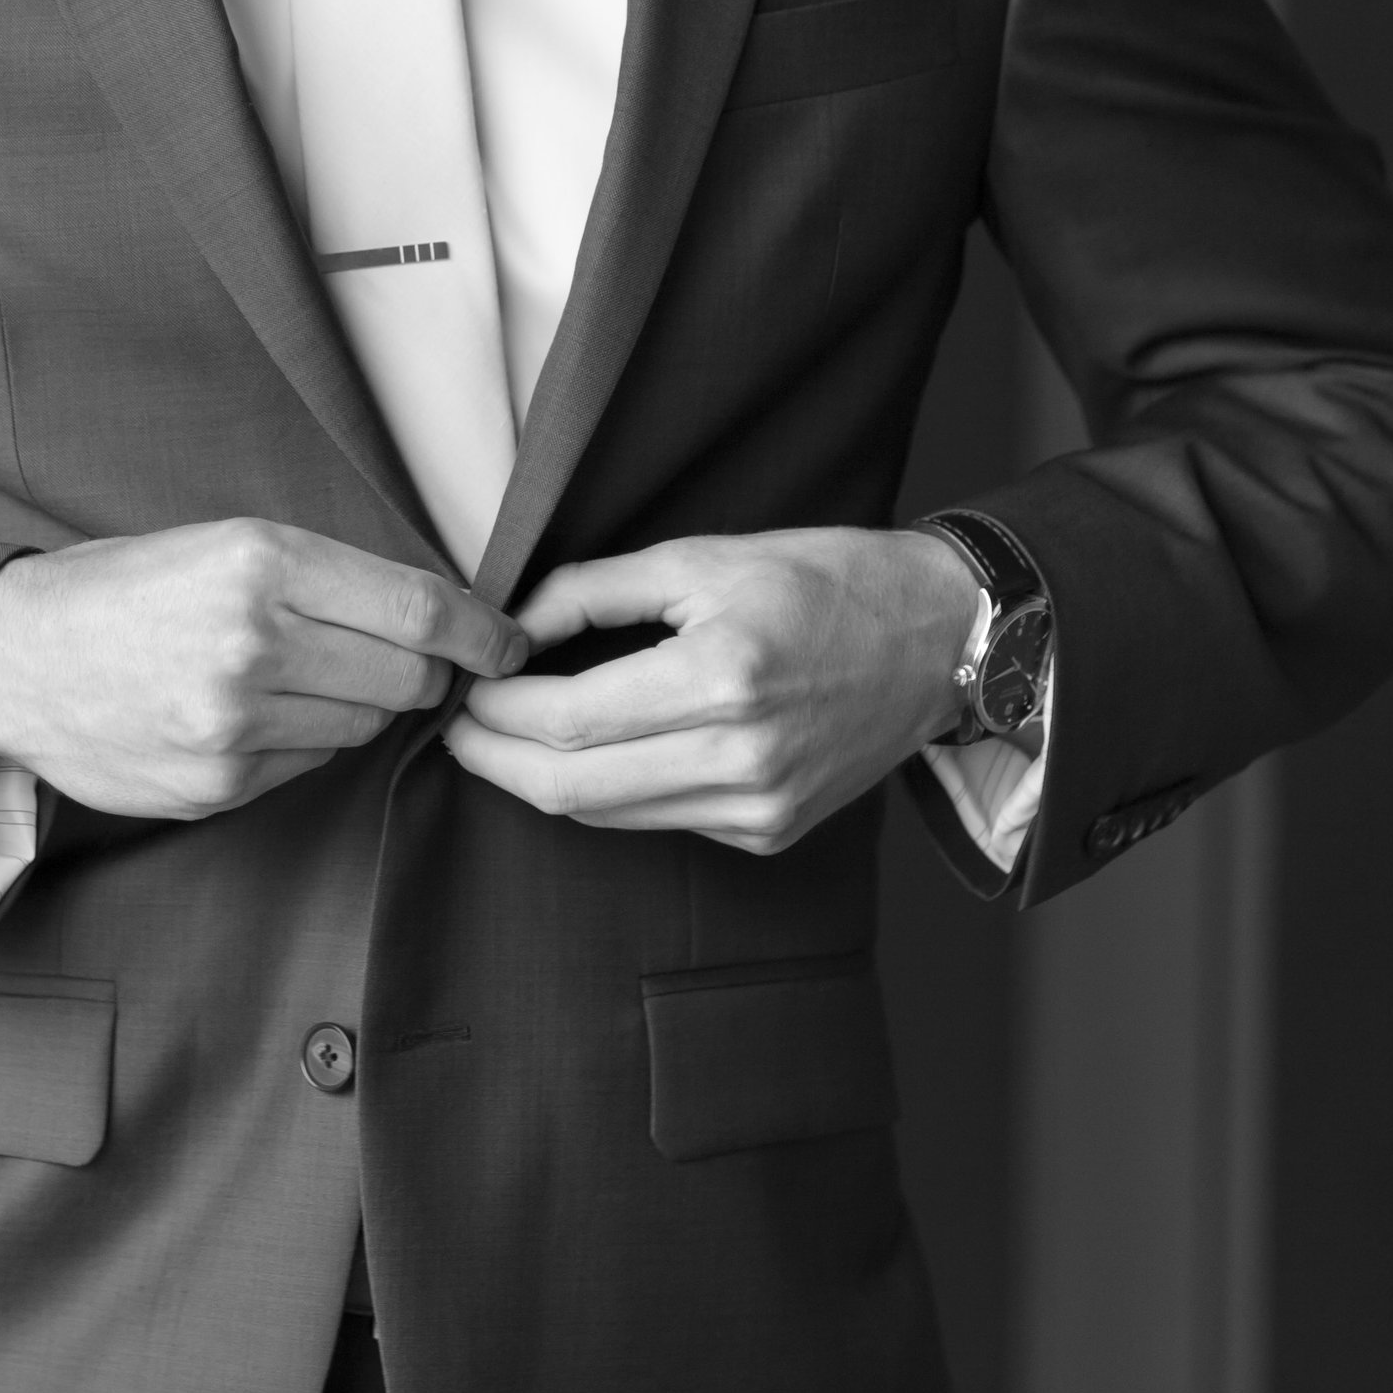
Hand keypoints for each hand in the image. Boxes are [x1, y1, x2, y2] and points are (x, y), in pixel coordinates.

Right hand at [0, 520, 527, 820]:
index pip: (418, 608)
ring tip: (302, 678)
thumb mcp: (228, 543)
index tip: (508, 641)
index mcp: (261, 562)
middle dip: (422, 672)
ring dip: (359, 707)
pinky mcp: (219, 786)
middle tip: (402, 659)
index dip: (480, 631)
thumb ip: (331, 577)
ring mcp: (234, 725)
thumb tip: (444, 617)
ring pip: (364, 728)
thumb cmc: (130, 588)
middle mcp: (252, 643)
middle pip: (406, 678)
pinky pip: (310, 766)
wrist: (16, 661)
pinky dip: (305, 742)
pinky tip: (255, 715)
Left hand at [441, 526, 981, 854]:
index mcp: (723, 679)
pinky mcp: (767, 836)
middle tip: (456, 728)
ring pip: (606, 815)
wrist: (937, 641)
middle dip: (494, 761)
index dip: (495, 712)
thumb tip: (510, 625)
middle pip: (571, 787)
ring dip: (541, 781)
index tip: (461, 688)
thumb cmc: (824, 581)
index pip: (568, 719)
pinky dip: (606, 791)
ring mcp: (758, 810)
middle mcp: (740, 760)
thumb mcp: (703, 556)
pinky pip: (656, 821)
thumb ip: (594, 590)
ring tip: (502, 737)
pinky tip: (585, 753)